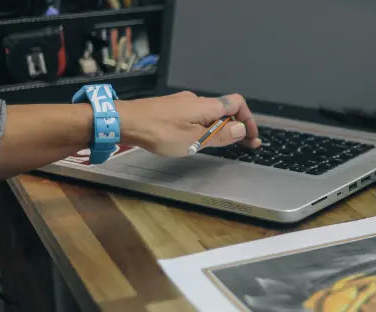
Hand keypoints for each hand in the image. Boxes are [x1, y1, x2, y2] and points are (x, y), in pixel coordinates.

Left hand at [118, 91, 260, 156]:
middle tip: (241, 145)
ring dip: (219, 129)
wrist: (125, 121)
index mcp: (207, 106)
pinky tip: (195, 139)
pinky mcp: (171, 109)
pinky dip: (203, 127)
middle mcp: (197, 100)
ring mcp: (183, 103)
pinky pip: (196, 116)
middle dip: (235, 127)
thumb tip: (240, 129)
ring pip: (209, 114)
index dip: (248, 120)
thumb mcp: (194, 140)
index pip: (238, 104)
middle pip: (225, 110)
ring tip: (217, 146)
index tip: (251, 137)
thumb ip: (219, 136)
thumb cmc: (158, 131)